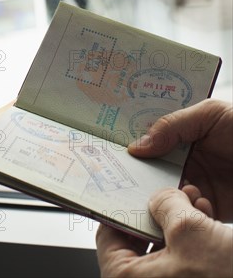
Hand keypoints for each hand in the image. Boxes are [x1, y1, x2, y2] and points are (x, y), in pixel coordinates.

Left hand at [96, 187, 232, 277]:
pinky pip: (181, 256)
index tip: (131, 189)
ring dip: (178, 217)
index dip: (122, 207)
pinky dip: (191, 235)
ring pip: (162, 244)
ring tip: (193, 199)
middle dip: (157, 209)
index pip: (107, 236)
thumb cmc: (223, 276)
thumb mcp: (188, 229)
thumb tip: (159, 198)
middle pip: (137, 238)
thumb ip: (164, 204)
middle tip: (166, 191)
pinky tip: (205, 215)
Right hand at [128, 99, 232, 221]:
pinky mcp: (206, 203)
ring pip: (161, 188)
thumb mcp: (210, 114)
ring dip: (156, 190)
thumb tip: (137, 145)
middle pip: (150, 163)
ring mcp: (194, 180)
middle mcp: (184, 156)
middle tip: (118, 171)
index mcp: (183, 131)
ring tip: (158, 187)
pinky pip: (182, 209)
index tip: (112, 143)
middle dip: (137, 168)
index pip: (150, 134)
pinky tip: (185, 200)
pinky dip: (178, 209)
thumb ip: (172, 125)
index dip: (132, 138)